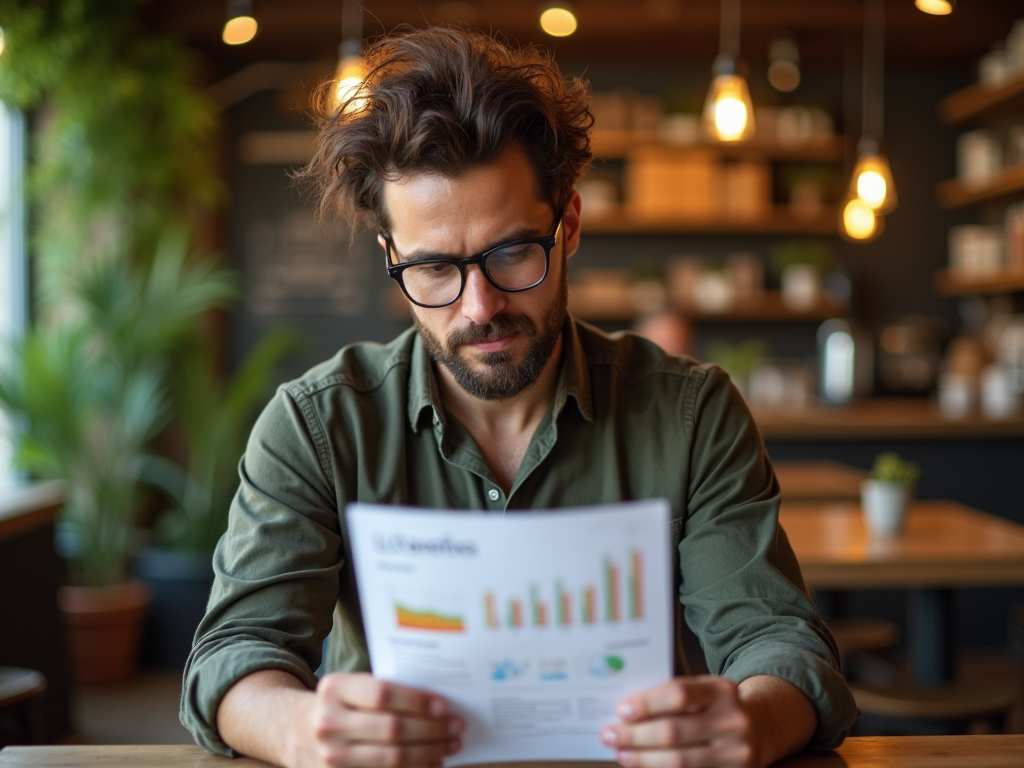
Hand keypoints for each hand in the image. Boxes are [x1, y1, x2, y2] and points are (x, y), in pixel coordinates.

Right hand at [296, 672, 463, 767]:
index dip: (416, 701)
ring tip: (450, 745)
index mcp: (334, 689)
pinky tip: (431, 763)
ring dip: (428, 752)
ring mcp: (330, 756)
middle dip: (431, 729)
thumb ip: (383, 691)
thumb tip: (436, 703)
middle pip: (391, 729)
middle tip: (456, 726)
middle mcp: (328, 723)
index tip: (443, 705)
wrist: (295, 731)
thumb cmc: (338, 704)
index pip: (382, 693)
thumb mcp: (350, 687)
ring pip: (391, 758)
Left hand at [600, 676, 754, 767]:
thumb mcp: (704, 690)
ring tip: (621, 753)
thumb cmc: (717, 706)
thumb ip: (673, 696)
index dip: (647, 703)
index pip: (679, 694)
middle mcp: (733, 721)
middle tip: (609, 735)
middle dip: (635, 735)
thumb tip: (626, 710)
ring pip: (679, 761)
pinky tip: (643, 765)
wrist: (763, 726)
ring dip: (643, 758)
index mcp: (722, 690)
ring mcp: (737, 752)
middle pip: (674, 731)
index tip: (621, 710)